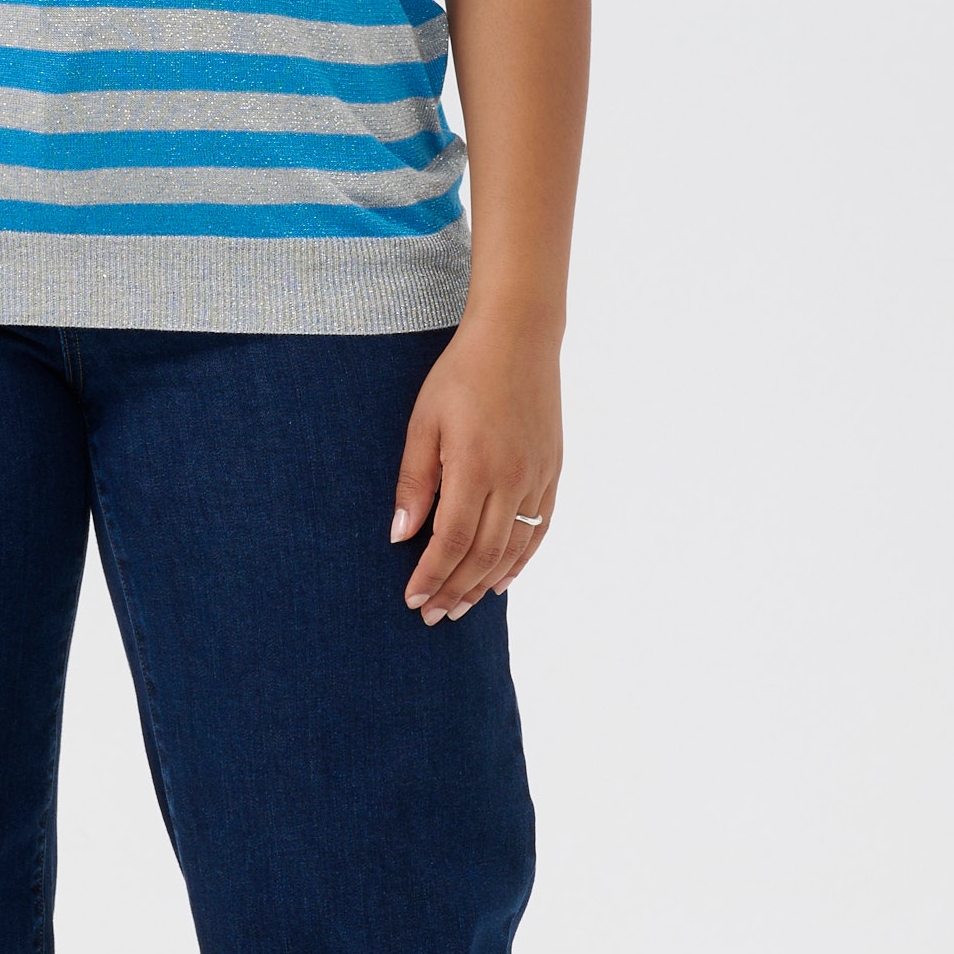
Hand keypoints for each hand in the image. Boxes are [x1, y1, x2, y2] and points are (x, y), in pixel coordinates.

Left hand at [391, 317, 562, 623]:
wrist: (518, 338)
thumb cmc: (461, 376)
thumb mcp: (423, 422)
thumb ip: (414, 483)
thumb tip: (401, 536)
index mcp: (476, 467)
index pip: (453, 541)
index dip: (433, 575)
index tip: (413, 599)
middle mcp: (513, 479)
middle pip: (484, 554)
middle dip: (456, 590)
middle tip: (433, 615)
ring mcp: (538, 477)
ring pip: (514, 548)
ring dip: (486, 583)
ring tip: (462, 606)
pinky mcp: (552, 471)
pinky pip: (539, 528)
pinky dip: (520, 560)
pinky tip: (502, 579)